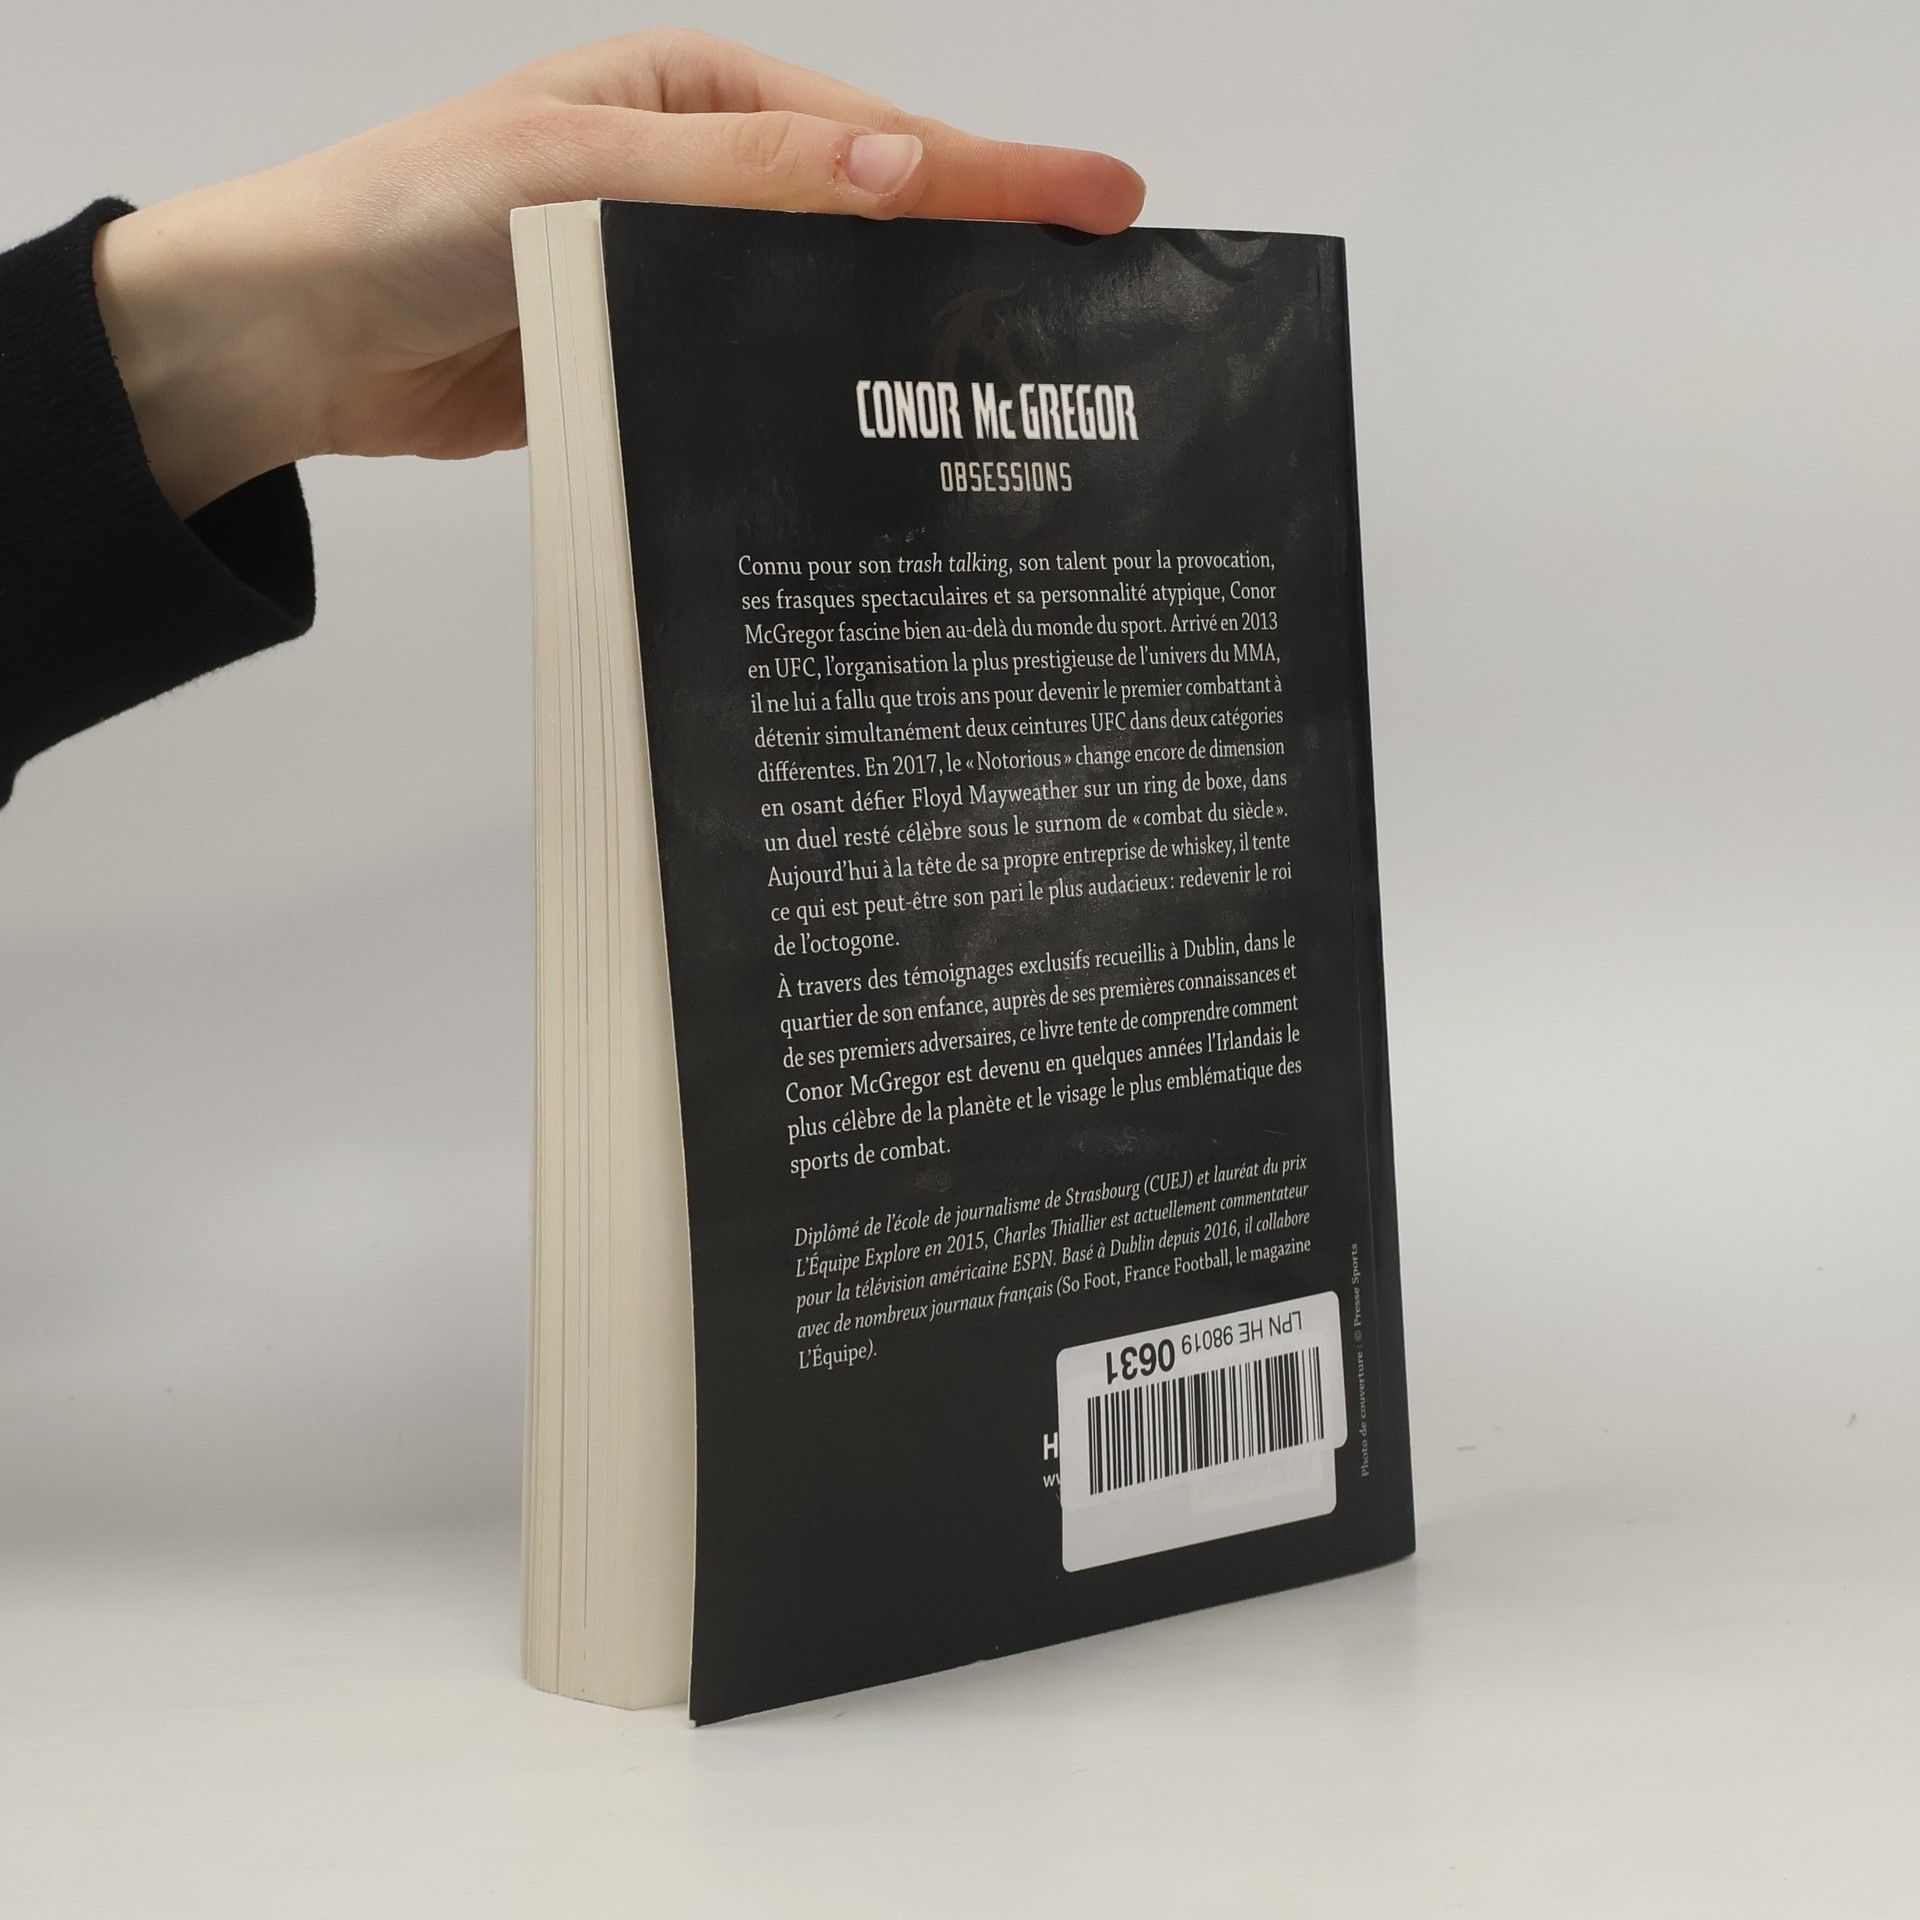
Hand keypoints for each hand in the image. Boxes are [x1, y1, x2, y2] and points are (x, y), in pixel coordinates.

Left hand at [92, 29, 1145, 517]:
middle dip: (978, 253)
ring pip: (826, 304)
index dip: (995, 172)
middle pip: (874, 218)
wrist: (293, 334)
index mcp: (696, 93)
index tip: (1103, 198)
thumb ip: (742, 182)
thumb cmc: (402, 217)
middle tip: (1090, 300)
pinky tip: (879, 427)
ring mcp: (683, 272)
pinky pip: (762, 372)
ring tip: (1014, 376)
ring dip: (905, 335)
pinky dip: (822, 395)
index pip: (877, 137)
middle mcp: (702, 177)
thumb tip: (902, 173)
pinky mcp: (657, 357)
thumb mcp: (577, 169)